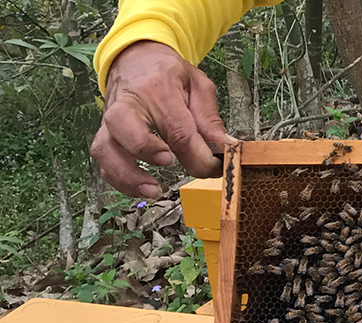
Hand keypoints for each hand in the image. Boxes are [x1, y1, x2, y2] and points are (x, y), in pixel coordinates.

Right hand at [90, 41, 232, 197]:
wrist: (135, 59)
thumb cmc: (168, 74)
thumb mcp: (198, 84)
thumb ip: (210, 117)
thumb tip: (225, 147)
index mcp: (156, 90)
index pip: (178, 130)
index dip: (198, 156)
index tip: (214, 168)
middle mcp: (127, 104)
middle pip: (125, 128)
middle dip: (146, 151)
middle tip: (169, 162)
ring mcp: (110, 120)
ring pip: (105, 149)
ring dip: (126, 175)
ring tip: (153, 190)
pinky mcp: (105, 134)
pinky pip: (102, 160)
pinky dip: (117, 179)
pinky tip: (140, 189)